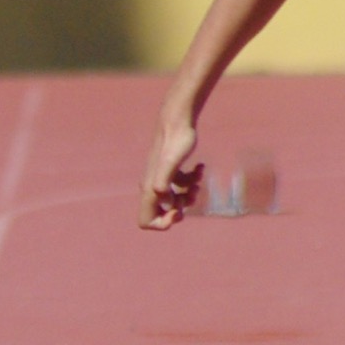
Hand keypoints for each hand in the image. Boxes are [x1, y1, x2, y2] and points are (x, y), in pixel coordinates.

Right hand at [138, 115, 202, 229]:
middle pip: (161, 213)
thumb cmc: (175, 141)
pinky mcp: (171, 171)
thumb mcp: (170, 162)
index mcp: (149, 189)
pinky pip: (180, 186)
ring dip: (187, 196)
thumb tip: (164, 200)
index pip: (145, 221)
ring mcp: (162, 179)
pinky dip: (191, 181)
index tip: (178, 213)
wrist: (177, 121)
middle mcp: (152, 187)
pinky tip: (199, 169)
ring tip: (197, 184)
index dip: (162, 223)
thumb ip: (163, 181)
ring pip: (173, 200)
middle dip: (179, 210)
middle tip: (190, 198)